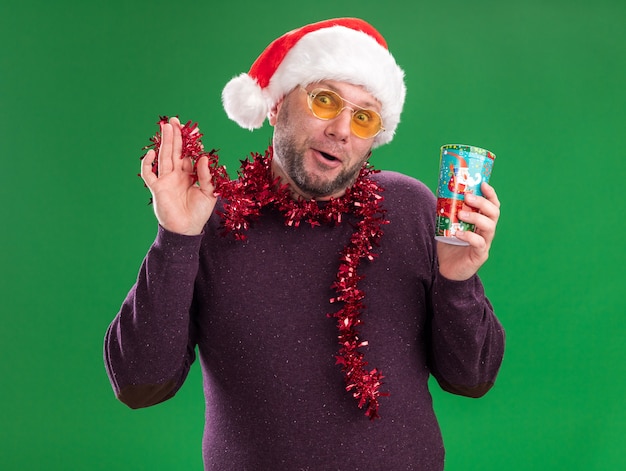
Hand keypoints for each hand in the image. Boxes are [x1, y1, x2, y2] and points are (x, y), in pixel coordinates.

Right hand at [140, 117, 216, 234]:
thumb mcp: (209, 193)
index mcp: (189, 175)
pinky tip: (152, 152)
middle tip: (174, 120)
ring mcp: (165, 180)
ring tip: (166, 126)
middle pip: (174, 151)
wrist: (187, 230)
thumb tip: (204, 157)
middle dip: (174, 136)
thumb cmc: (199, 213)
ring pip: (164, 157)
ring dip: (165, 142)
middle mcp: (176, 175)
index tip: (193, 129)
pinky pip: (148, 174)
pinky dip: (148, 164)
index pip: (188, 154)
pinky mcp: (157, 188)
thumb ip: (207, 176)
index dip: (189, 143)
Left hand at [436, 182, 500, 280]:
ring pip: (490, 227)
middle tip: (467, 197)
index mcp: (481, 222)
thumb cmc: (450, 245)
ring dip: (476, 217)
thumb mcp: (447, 225)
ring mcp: (485, 243)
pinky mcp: (479, 255)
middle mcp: (486, 231)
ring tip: (461, 214)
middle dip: (482, 202)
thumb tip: (439, 191)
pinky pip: (479, 243)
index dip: (490, 194)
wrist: (447, 269)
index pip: (492, 205)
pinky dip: (469, 236)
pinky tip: (458, 234)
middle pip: (494, 213)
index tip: (483, 184)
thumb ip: (447, 211)